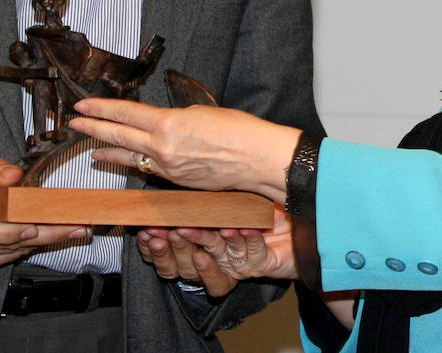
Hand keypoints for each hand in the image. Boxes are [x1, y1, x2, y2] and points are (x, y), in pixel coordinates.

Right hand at [0, 149, 89, 270]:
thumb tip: (14, 176)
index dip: (6, 232)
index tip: (32, 226)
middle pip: (3, 243)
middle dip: (44, 235)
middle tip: (76, 228)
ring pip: (10, 252)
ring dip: (43, 242)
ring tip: (74, 230)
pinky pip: (8, 256)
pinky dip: (30, 246)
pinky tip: (52, 236)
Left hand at [69, 100, 299, 201]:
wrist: (258, 160)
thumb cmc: (239, 130)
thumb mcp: (201, 112)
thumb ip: (175, 118)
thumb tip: (162, 124)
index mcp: (168, 125)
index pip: (125, 114)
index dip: (101, 108)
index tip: (83, 105)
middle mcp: (163, 149)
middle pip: (119, 136)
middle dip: (94, 129)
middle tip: (75, 122)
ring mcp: (168, 168)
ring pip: (130, 156)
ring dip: (108, 149)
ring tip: (90, 146)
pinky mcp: (177, 182)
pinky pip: (148, 169)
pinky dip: (132, 163)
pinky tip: (123, 161)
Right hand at [137, 207, 296, 296]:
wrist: (293, 217)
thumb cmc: (250, 205)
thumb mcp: (216, 198)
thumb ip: (191, 198)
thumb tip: (164, 175)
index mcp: (197, 249)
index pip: (167, 260)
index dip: (155, 250)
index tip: (148, 232)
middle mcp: (215, 262)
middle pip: (185, 267)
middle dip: (175, 249)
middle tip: (169, 231)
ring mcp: (237, 265)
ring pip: (216, 264)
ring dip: (206, 244)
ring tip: (201, 227)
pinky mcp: (262, 265)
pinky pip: (251, 257)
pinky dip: (245, 241)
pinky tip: (241, 227)